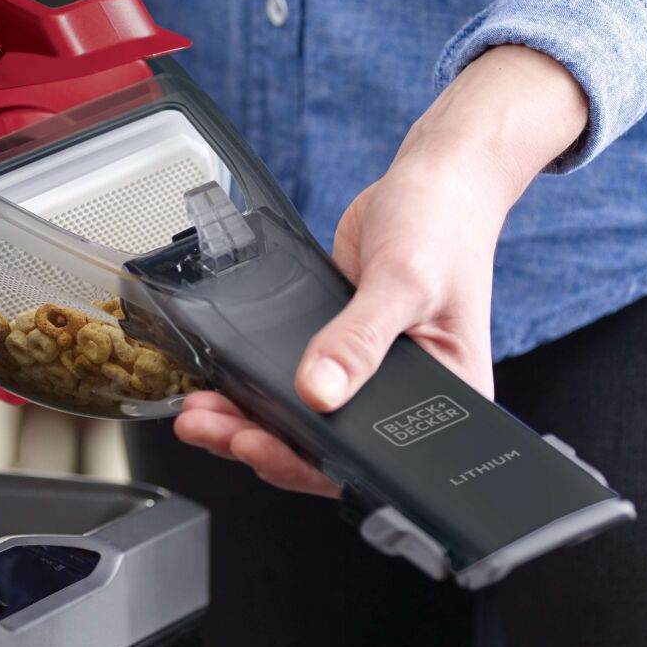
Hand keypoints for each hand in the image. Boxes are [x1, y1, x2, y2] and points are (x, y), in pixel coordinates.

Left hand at [174, 45, 587, 496]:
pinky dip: (252, 388)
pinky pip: (290, 384)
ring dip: (246, 421)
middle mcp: (404, 401)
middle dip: (262, 445)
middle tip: (213, 429)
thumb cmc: (444, 229)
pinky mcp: (335, 353)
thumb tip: (318, 390)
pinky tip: (217, 384)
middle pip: (326, 448)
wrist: (432, 183)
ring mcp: (366, 379)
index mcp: (446, 401)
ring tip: (201, 415)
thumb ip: (360, 339)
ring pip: (301, 422)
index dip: (310, 463)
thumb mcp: (404, 282)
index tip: (259, 446)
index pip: (373, 458)